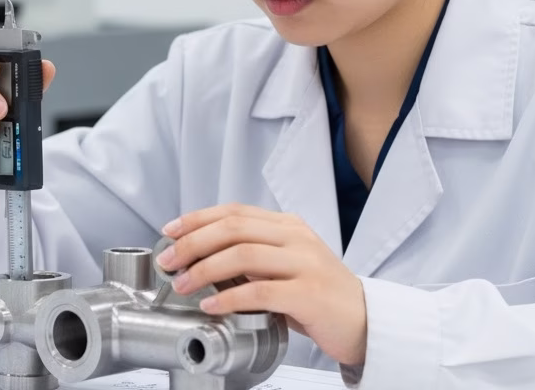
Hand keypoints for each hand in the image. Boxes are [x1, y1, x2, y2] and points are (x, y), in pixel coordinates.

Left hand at [155, 203, 367, 366]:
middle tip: (168, 260)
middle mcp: (296, 238)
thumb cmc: (318, 296)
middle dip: (192, 243)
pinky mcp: (309, 294)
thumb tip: (198, 255)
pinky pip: (260, 291)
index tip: (170, 231)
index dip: (197, 219)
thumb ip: (251, 253)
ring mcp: (305, 264)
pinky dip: (229, 298)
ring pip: (242, 255)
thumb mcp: (284, 264)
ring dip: (204, 270)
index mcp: (288, 226)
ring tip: (182, 284)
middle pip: (232, 228)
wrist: (366, 322)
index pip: (234, 212)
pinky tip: (211, 306)